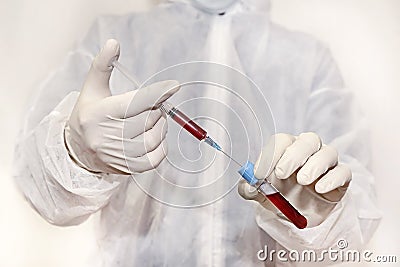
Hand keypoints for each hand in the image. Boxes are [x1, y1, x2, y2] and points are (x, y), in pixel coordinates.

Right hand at [64, 39, 179, 173]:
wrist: (77, 150)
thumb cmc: (89, 114)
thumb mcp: (92, 89)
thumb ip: (102, 65)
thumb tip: (114, 43)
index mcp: (98, 114)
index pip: (134, 103)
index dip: (157, 93)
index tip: (174, 86)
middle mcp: (106, 137)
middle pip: (148, 119)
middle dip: (156, 108)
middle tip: (152, 105)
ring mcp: (117, 155)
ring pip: (154, 137)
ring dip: (160, 125)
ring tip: (151, 120)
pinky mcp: (127, 168)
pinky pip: (156, 157)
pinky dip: (161, 145)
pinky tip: (153, 137)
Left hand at [238, 132, 351, 226]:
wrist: (298, 214)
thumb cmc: (279, 195)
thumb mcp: (259, 194)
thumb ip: (248, 188)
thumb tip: (249, 186)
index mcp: (287, 149)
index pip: (281, 141)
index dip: (270, 155)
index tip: (259, 173)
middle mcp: (308, 151)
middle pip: (308, 140)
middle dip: (293, 155)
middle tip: (281, 173)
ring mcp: (326, 163)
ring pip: (328, 152)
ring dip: (314, 165)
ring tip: (302, 181)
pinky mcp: (340, 178)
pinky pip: (343, 172)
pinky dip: (332, 179)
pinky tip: (320, 189)